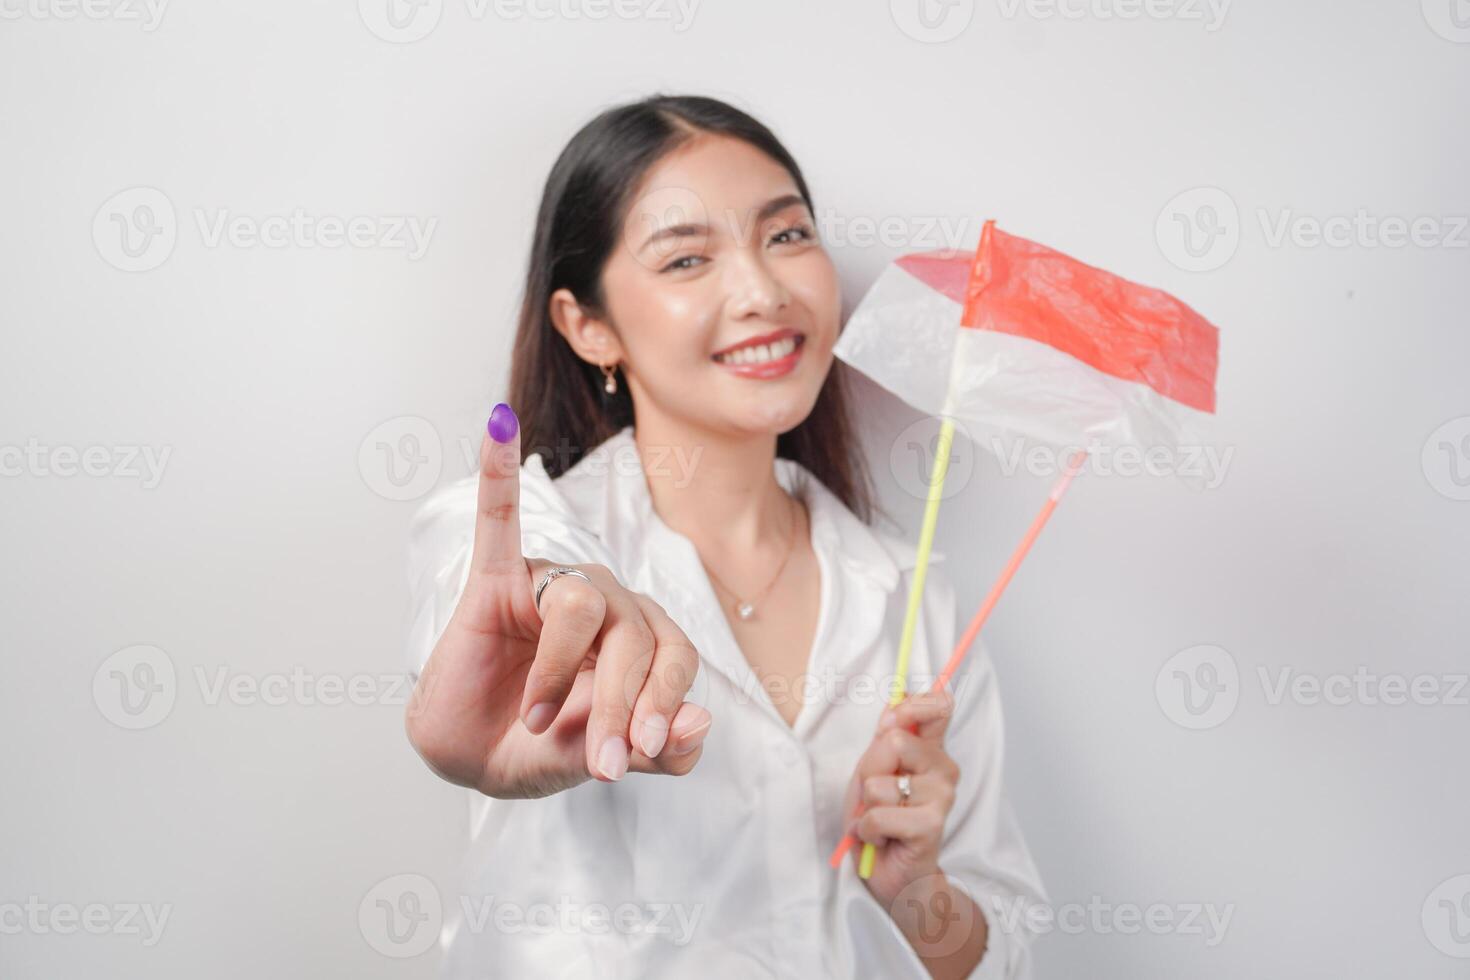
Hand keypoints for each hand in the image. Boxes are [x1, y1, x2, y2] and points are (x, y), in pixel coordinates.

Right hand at [405, 404, 711, 797]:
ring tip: (533, 721)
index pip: (674, 655)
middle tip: (596, 760)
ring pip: (585, 603)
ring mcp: (552, 586)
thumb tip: (701, 723)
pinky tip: (499, 425)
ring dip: (559, 672)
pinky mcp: (497, 580)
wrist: (468, 756)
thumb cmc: (540, 748)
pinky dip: (499, 470)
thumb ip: (659, 749)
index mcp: (642, 638)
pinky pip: (499, 518)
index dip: (663, 702)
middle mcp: (608, 602)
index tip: (634, 754)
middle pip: (636, 634)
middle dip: (617, 703)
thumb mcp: (603, 757)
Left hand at [841, 687, 958, 906]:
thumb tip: (894, 708)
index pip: (939, 707)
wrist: (891, 876)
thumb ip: (884, 740)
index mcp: (930, 751)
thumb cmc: (881, 821)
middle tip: (875, 796)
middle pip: (895, 740)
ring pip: (880, 783)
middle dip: (869, 771)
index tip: (892, 721)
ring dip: (867, 807)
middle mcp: (943, 769)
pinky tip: (882, 839)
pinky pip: (879, 815)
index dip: (914, 705)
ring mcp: (942, 796)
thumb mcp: (873, 772)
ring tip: (880, 821)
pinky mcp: (931, 824)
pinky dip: (868, 830)